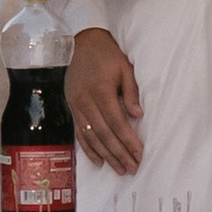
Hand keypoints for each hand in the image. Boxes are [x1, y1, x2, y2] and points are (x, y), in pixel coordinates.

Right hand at [67, 27, 144, 175]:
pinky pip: (80, 133)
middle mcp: (86, 101)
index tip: (139, 153)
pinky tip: (98, 161)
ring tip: (119, 169)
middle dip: (119, 153)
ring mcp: (76, 106)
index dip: (128, 140)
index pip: (117, 122)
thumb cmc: (107, 55)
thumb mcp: (125, 67)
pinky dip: (89, 149)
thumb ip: (131, 92)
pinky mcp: (72, 107)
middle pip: (104, 134)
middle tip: (132, 168)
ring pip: (92, 137)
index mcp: (101, 91)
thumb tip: (138, 116)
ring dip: (106, 155)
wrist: (82, 43)